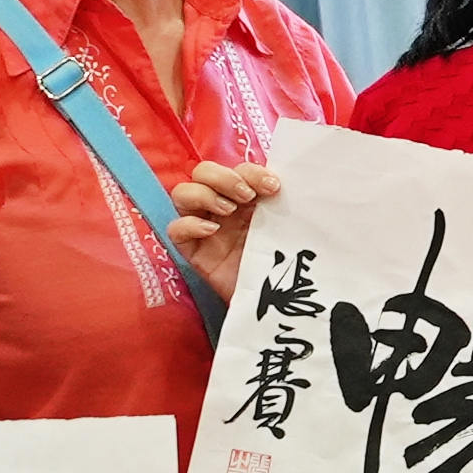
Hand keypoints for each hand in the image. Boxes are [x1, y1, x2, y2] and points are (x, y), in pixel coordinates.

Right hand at [166, 160, 281, 309]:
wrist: (275, 303)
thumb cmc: (282, 262)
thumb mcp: (286, 228)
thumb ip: (285, 205)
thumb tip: (298, 182)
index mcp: (244, 196)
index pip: (236, 169)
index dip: (251, 171)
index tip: (273, 186)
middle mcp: (220, 207)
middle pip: (203, 172)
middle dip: (224, 178)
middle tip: (247, 197)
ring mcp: (203, 226)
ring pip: (182, 193)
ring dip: (205, 194)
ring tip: (229, 211)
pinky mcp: (192, 250)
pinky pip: (175, 229)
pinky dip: (190, 224)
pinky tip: (212, 232)